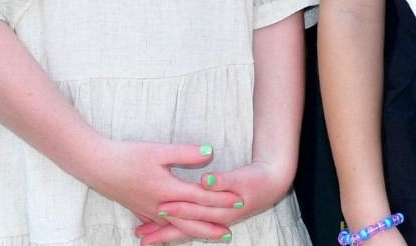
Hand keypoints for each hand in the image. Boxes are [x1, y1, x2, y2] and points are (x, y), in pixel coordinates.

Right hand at [86, 140, 248, 241]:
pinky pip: (161, 224)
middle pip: (191, 221)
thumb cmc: (126, 156)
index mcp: (168, 190)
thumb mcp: (158, 151)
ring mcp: (148, 210)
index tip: (239, 201)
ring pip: (176, 226)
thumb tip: (210, 152)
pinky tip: (176, 231)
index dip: (221, 199)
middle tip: (229, 233)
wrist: (95, 166)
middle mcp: (160, 205)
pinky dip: (173, 230)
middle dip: (211, 227)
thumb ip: (186, 153)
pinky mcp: (138, 208)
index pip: (201, 198)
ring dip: (194, 231)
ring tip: (209, 235)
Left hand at [137, 160, 285, 240]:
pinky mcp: (213, 216)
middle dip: (163, 232)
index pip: (195, 211)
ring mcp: (215, 220)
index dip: (177, 209)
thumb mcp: (242, 178)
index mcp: (222, 210)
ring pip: (186, 230)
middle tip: (141, 237)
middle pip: (186, 228)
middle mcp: (217, 220)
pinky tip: (162, 227)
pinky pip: (190, 226)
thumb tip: (205, 181)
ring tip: (144, 237)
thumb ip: (223, 180)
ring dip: (166, 233)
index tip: (158, 208)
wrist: (273, 184)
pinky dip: (175, 228)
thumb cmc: (258, 179)